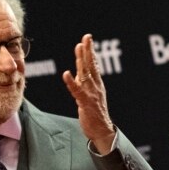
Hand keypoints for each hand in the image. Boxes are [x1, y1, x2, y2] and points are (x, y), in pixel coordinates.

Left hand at [62, 33, 115, 154]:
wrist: (102, 131)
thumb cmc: (96, 114)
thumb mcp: (91, 95)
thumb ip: (85, 84)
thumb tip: (78, 73)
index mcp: (97, 84)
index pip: (93, 65)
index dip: (90, 52)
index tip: (87, 39)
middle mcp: (95, 87)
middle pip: (91, 65)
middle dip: (88, 51)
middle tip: (86, 38)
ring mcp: (91, 94)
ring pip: (85, 74)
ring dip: (81, 60)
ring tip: (78, 48)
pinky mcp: (85, 103)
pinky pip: (77, 91)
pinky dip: (71, 82)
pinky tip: (66, 74)